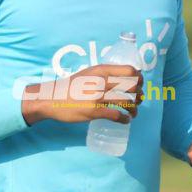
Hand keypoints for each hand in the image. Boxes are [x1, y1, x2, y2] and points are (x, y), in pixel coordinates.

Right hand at [21, 64, 143, 124]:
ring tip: (133, 112)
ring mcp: (98, 97)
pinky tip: (125, 120)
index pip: (130, 71)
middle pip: (132, 87)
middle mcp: (101, 81)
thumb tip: (123, 78)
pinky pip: (117, 116)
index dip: (139, 79)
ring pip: (127, 102)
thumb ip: (103, 74)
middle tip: (138, 100)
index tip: (140, 85)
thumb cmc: (71, 86)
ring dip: (134, 109)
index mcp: (101, 70)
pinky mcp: (94, 111)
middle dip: (139, 95)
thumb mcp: (88, 74)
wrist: (52, 99)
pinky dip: (125, 119)